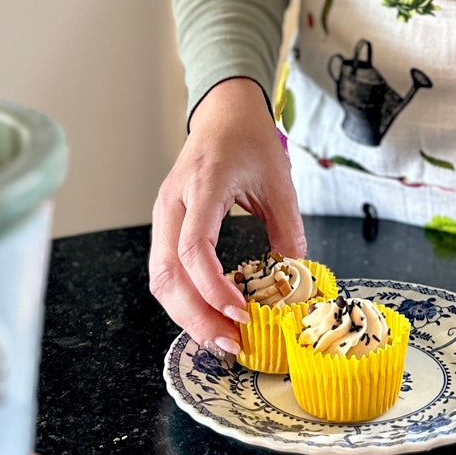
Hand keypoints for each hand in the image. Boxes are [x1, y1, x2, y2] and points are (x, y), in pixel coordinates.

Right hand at [149, 77, 305, 353]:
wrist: (224, 111)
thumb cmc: (249, 138)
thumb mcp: (279, 179)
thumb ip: (287, 227)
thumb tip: (295, 276)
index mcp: (204, 183)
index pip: (193, 246)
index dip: (212, 287)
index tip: (241, 311)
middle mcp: (174, 200)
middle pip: (166, 272)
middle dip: (194, 316)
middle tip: (228, 343)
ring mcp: (164, 212)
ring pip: (159, 276)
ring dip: (186, 313)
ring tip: (220, 338)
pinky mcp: (165, 222)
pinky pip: (165, 268)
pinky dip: (183, 298)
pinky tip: (209, 314)